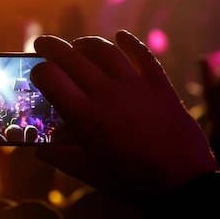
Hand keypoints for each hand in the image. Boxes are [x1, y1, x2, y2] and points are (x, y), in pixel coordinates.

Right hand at [30, 30, 219, 207]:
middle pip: (71, 57)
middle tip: (43, 44)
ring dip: (86, 43)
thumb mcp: (91, 174)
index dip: (38, 70)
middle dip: (51, 47)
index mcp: (84, 115)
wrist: (182, 182)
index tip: (36, 73)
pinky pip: (142, 55)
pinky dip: (130, 42)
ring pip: (104, 50)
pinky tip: (121, 36)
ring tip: (78, 44)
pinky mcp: (158, 84)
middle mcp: (105, 93)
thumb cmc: (132, 181)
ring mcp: (133, 85)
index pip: (51, 78)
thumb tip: (40, 151)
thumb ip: (62, 158)